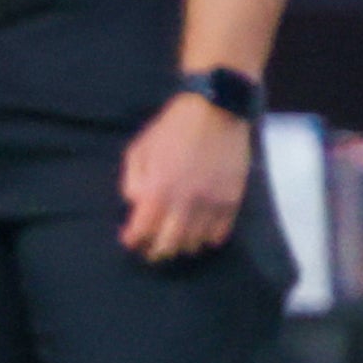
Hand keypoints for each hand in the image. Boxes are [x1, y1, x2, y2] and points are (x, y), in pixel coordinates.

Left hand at [119, 93, 250, 260]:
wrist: (216, 110)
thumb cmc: (172, 128)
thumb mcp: (139, 149)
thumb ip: (132, 181)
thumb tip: (136, 205)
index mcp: (158, 189)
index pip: (142, 230)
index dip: (133, 240)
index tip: (130, 240)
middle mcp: (184, 202)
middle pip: (168, 244)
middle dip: (156, 252)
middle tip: (151, 251)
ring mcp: (211, 203)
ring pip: (195, 241)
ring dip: (182, 247)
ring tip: (177, 244)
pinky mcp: (232, 199)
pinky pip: (221, 232)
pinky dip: (209, 239)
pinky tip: (202, 236)